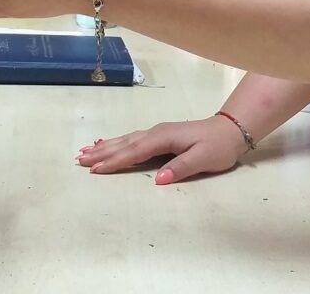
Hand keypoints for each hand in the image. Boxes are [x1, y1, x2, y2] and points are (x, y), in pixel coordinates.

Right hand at [76, 117, 247, 185]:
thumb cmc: (217, 147)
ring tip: (86, 152)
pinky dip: (117, 143)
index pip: (135, 151)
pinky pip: (132, 140)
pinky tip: (108, 146)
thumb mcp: (204, 159)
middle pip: (124, 144)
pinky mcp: (159, 136)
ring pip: (126, 140)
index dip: (115, 161)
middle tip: (80, 159)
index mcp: (164, 138)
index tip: (96, 169)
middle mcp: (156, 133)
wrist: (229, 130)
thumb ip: (181, 168)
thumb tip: (157, 180)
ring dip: (105, 147)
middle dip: (102, 152)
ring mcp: (156, 133)